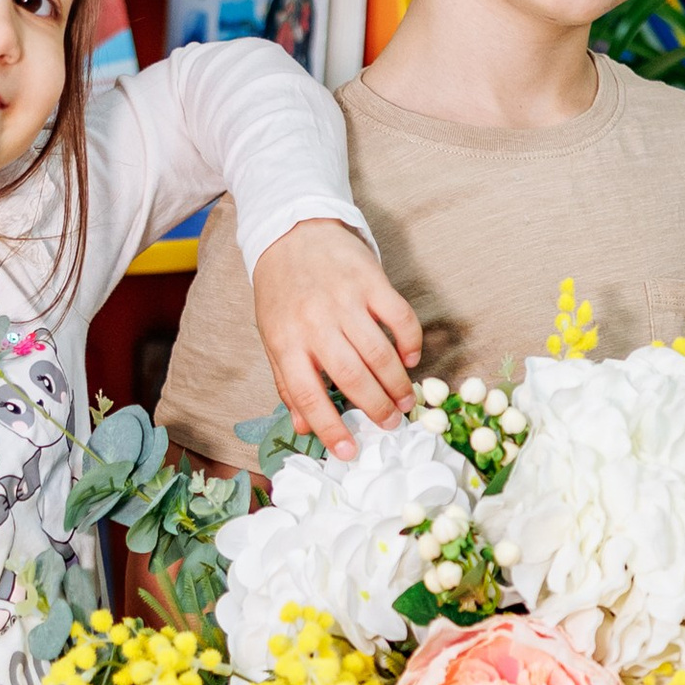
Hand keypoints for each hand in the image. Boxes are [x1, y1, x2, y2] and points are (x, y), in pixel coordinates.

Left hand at [252, 219, 422, 455]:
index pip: (308, 395)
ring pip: (379, 353)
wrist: (292, 233)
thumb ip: (288, 382)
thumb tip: (305, 427)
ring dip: (397, 384)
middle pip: (352, 377)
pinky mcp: (371, 281)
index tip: (349, 451)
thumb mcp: (273, 337)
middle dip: (375, 408)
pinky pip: (399, 318)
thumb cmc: (282, 293)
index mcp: (286, 341)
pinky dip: (410, 342)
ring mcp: (345, 300)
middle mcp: (315, 322)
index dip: (330, 428)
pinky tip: (411, 359)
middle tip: (390, 425)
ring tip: (404, 402)